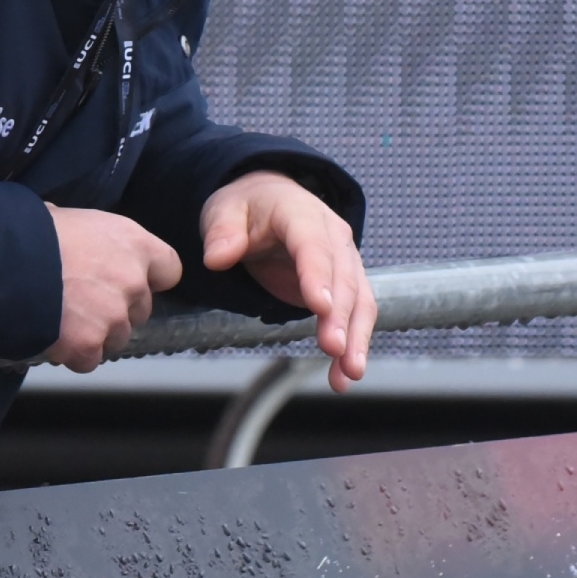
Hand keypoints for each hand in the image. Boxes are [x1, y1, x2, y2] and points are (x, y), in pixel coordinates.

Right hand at [44, 204, 182, 372]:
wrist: (2, 262)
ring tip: (62, 318)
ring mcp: (113, 315)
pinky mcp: (89, 343)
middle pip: (139, 309)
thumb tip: (80, 238)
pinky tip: (52, 336)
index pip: (168, 270)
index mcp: (134, 243)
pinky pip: (89, 359)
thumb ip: (93, 237)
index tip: (130, 281)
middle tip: (82, 301)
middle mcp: (133, 280)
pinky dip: (72, 354)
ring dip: (94, 334)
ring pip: (116, 337)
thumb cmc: (32, 232)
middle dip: (116, 310)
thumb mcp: (72, 219)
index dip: (149, 278)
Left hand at [200, 172, 374, 390]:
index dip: (317, 275)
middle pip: (342, 277)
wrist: (269, 203)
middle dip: (341, 316)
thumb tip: (217, 257)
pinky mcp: (345, 285)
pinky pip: (356, 314)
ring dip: (357, 337)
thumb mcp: (225, 211)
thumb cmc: (247, 209)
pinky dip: (354, 344)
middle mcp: (333, 235)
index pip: (313, 245)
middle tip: (333, 348)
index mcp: (301, 213)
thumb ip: (222, 232)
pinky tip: (344, 374)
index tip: (319, 306)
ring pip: (359, 299)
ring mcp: (343, 260)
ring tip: (349, 374)